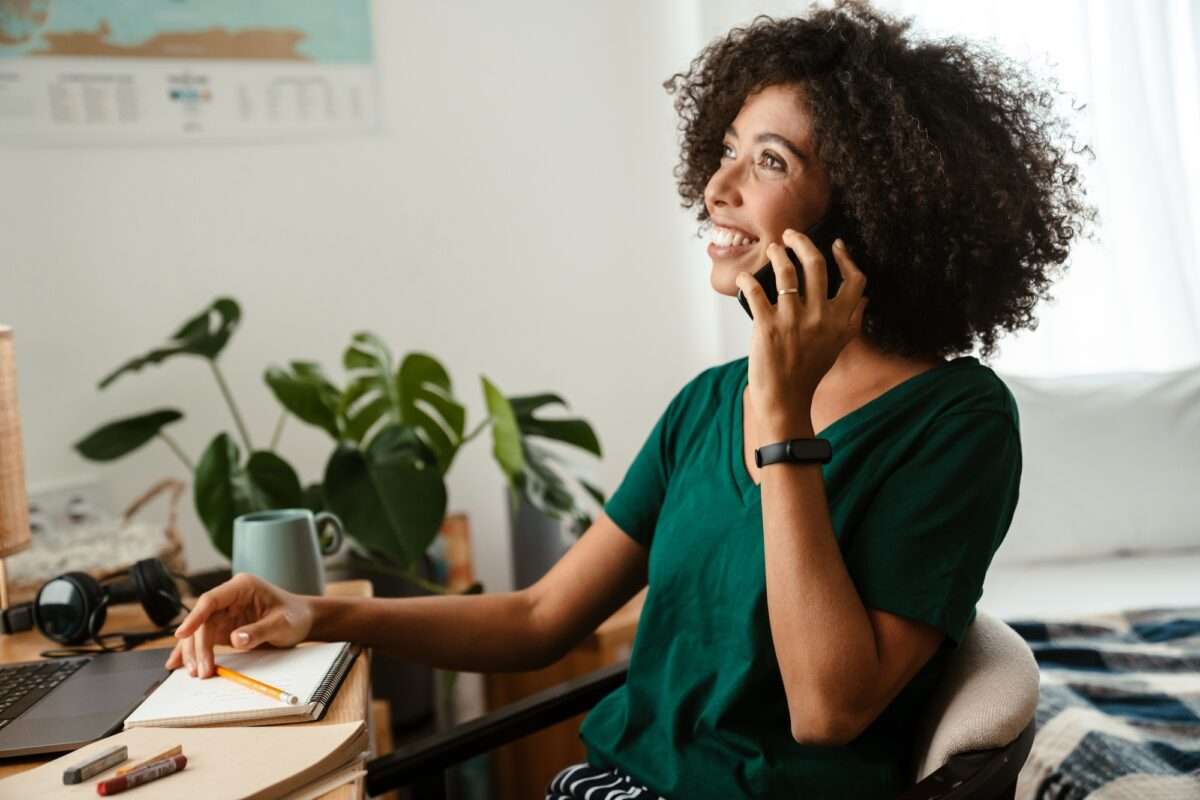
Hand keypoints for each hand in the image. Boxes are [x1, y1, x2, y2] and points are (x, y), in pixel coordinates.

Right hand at [164, 573, 312, 677]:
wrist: (302, 621)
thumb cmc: (295, 617)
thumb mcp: (283, 624)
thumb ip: (260, 631)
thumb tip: (235, 639)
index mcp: (242, 587)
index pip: (211, 600)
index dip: (194, 617)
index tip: (181, 634)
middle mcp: (229, 598)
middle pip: (203, 621)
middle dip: (198, 646)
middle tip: (202, 670)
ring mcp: (224, 613)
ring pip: (199, 631)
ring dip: (194, 652)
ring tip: (196, 673)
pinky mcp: (224, 627)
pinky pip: (203, 638)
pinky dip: (193, 651)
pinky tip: (177, 662)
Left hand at [734, 231, 867, 439]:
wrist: (785, 398)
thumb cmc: (808, 371)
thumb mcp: (838, 346)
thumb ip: (852, 321)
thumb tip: (863, 298)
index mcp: (841, 321)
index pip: (855, 280)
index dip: (846, 258)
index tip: (835, 244)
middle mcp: (820, 317)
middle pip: (816, 264)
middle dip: (802, 242)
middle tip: (791, 235)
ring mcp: (793, 320)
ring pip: (787, 271)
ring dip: (777, 254)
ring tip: (773, 249)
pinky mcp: (767, 325)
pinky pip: (755, 290)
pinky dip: (746, 280)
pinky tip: (743, 277)